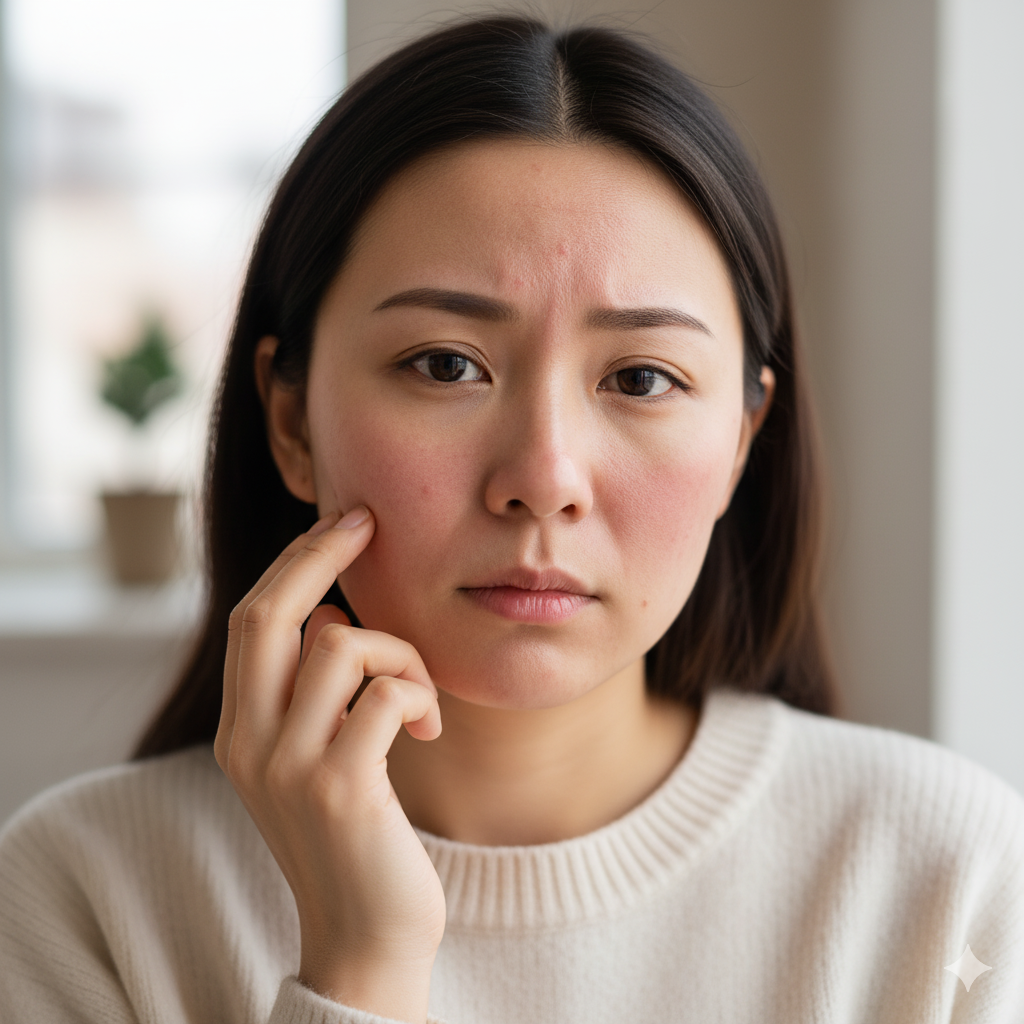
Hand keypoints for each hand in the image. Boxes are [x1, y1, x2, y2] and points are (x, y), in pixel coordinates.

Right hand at [214, 507, 444, 1023]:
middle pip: (269, 614)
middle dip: (320, 555)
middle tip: (368, 526)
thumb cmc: (355, 838)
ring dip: (400, 656)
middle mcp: (249, 743)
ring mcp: (289, 767)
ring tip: (422, 699)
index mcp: (240, 729)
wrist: (366, 940)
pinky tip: (430, 730)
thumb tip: (327, 617)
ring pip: (341, 646)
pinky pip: (386, 695)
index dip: (296, 561)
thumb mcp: (317, 757)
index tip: (342, 522)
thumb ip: (310, 692)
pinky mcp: (340, 788)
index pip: (253, 619)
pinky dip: (420, 694)